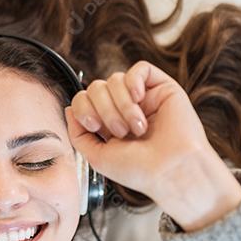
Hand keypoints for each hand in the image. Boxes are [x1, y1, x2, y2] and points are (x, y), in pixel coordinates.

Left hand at [63, 60, 240, 230]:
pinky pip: (140, 69)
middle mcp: (125, 108)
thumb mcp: (97, 157)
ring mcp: (144, 97)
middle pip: (96, 87)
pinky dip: (134, 82)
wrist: (171, 171)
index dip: (83, 108)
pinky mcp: (162, 88)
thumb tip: (68, 109)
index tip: (94, 126)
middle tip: (120, 132)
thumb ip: (77, 134)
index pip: (83, 100)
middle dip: (103, 109)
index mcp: (109, 124)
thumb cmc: (139, 170)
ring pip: (115, 79)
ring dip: (121, 104)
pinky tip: (139, 99)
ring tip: (137, 126)